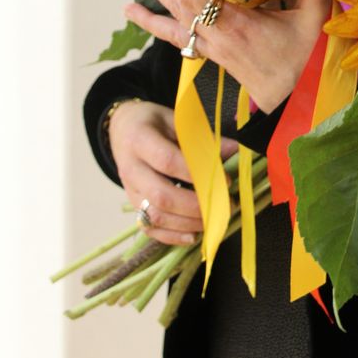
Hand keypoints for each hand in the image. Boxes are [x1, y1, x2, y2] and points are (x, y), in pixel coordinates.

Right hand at [107, 100, 238, 245]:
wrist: (122, 129)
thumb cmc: (154, 123)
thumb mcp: (177, 120)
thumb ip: (203, 138)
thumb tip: (235, 151)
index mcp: (140, 140)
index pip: (167, 161)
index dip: (197, 174)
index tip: (225, 181)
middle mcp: (131, 168)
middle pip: (161, 195)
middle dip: (195, 206)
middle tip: (224, 206)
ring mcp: (129, 190)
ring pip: (154, 216)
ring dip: (187, 224)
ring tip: (214, 221)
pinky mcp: (133, 205)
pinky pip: (148, 228)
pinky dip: (171, 237)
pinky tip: (194, 236)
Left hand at [124, 0, 330, 113]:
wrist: (302, 103)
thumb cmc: (310, 59)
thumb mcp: (316, 15)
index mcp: (237, 25)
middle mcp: (219, 39)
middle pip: (178, 8)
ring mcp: (216, 51)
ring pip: (177, 28)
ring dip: (153, 13)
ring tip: (128, 5)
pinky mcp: (219, 59)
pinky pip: (185, 44)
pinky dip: (167, 33)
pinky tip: (156, 27)